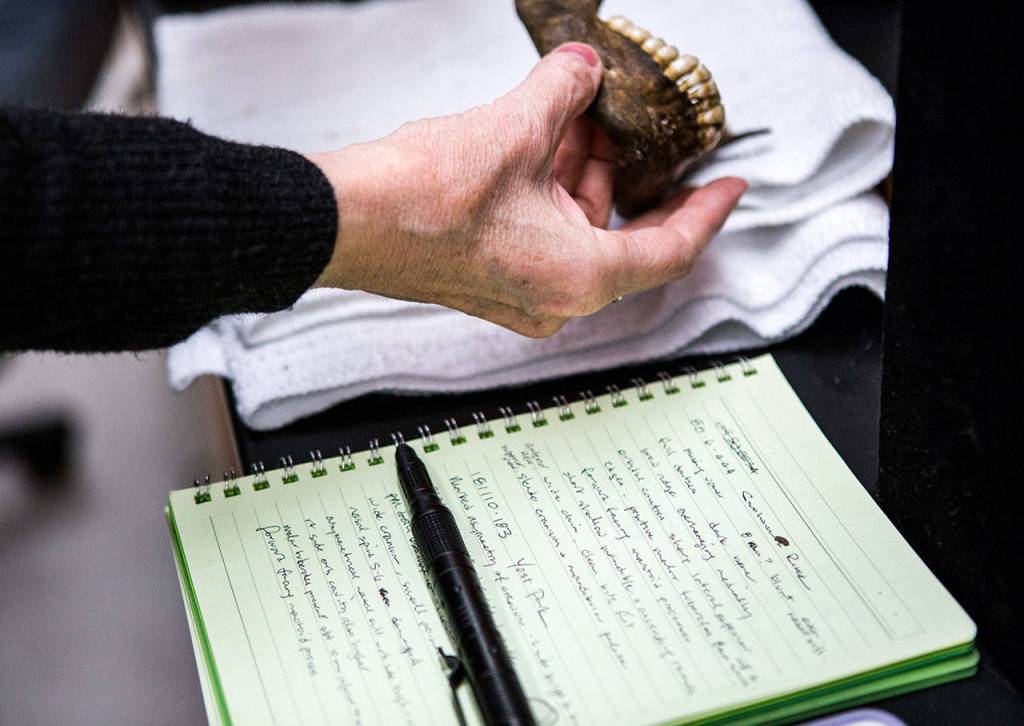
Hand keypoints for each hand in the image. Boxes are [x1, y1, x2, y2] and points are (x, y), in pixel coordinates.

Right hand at [310, 43, 745, 337]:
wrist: (346, 221)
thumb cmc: (422, 200)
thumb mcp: (514, 128)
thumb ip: (563, 92)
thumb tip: (583, 67)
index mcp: (580, 277)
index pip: (671, 249)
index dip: (708, 212)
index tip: (730, 187)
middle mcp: (554, 298)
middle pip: (620, 239)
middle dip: (628, 178)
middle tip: (637, 134)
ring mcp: (518, 295)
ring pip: (577, 236)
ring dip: (583, 181)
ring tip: (581, 121)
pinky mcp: (487, 282)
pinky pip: (543, 239)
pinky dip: (551, 197)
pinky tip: (542, 146)